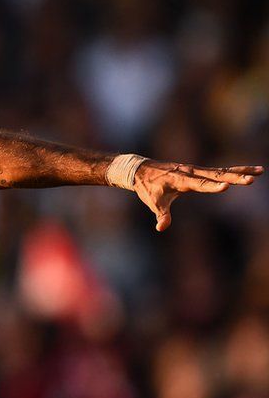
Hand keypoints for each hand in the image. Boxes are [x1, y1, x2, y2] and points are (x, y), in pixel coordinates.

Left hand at [133, 161, 263, 230]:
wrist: (140, 169)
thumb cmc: (147, 187)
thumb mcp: (153, 201)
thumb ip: (161, 214)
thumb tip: (161, 227)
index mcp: (180, 179)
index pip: (199, 184)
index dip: (212, 186)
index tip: (226, 187)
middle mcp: (190, 172)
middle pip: (215, 175)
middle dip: (234, 177)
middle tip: (251, 180)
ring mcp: (195, 170)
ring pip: (221, 170)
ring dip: (240, 171)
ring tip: (260, 171)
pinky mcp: (199, 170)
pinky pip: (219, 170)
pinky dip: (234, 170)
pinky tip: (250, 170)